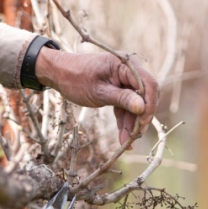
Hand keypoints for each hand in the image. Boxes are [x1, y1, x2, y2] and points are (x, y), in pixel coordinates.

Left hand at [35, 47, 158, 145]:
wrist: (58, 74)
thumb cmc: (75, 78)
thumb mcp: (98, 91)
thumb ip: (121, 98)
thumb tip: (142, 108)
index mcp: (125, 65)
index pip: (148, 85)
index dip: (149, 105)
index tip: (143, 123)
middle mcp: (128, 71)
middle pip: (144, 96)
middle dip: (141, 117)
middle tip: (135, 136)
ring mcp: (123, 81)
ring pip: (135, 104)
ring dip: (132, 123)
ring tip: (127, 143)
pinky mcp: (117, 90)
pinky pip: (125, 106)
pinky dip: (124, 120)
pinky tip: (123, 137)